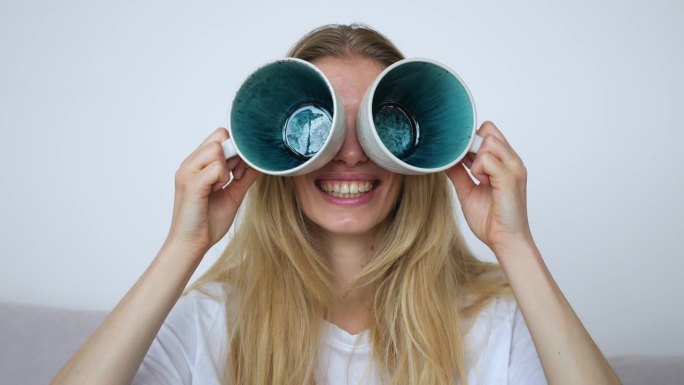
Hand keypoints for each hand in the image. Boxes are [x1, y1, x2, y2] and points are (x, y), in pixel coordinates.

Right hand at [166, 127, 259, 256]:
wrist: (192, 244)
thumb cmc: (208, 221)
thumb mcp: (233, 194)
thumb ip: (244, 177)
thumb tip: (260, 164)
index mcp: (197, 164)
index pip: (219, 136)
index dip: (235, 148)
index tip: (239, 171)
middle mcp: (190, 164)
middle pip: (219, 136)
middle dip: (234, 154)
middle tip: (234, 176)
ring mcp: (188, 172)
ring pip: (217, 148)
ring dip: (227, 166)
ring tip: (221, 185)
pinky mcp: (191, 183)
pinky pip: (215, 167)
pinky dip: (222, 177)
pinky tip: (217, 190)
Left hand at [445, 121, 531, 254]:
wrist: (504, 241)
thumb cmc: (491, 219)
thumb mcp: (467, 191)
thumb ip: (458, 173)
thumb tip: (444, 160)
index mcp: (504, 162)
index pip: (487, 132)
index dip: (470, 141)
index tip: (460, 159)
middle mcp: (511, 161)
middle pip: (488, 129)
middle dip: (472, 144)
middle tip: (468, 166)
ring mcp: (513, 167)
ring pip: (488, 140)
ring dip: (476, 157)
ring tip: (478, 177)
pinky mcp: (510, 177)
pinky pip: (487, 158)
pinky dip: (478, 168)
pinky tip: (482, 182)